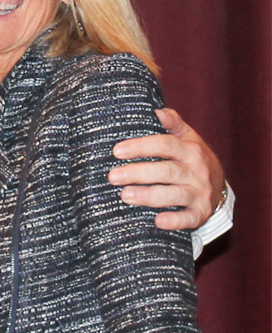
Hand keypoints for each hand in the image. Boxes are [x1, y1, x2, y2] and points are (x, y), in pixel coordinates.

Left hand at [108, 108, 224, 230]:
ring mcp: (200, 193)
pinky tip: (157, 221)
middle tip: (113, 176)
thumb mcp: (188, 138)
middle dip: (138, 173)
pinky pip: (189, 218)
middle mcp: (196, 171)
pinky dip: (175, 221)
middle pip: (166, 170)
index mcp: (190, 150)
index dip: (141, 147)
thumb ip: (173, 123)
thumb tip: (156, 111)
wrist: (219, 185)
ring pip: (175, 194)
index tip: (117, 151)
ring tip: (124, 195)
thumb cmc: (193, 158)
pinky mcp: (200, 213)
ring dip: (149, 196)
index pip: (165, 145)